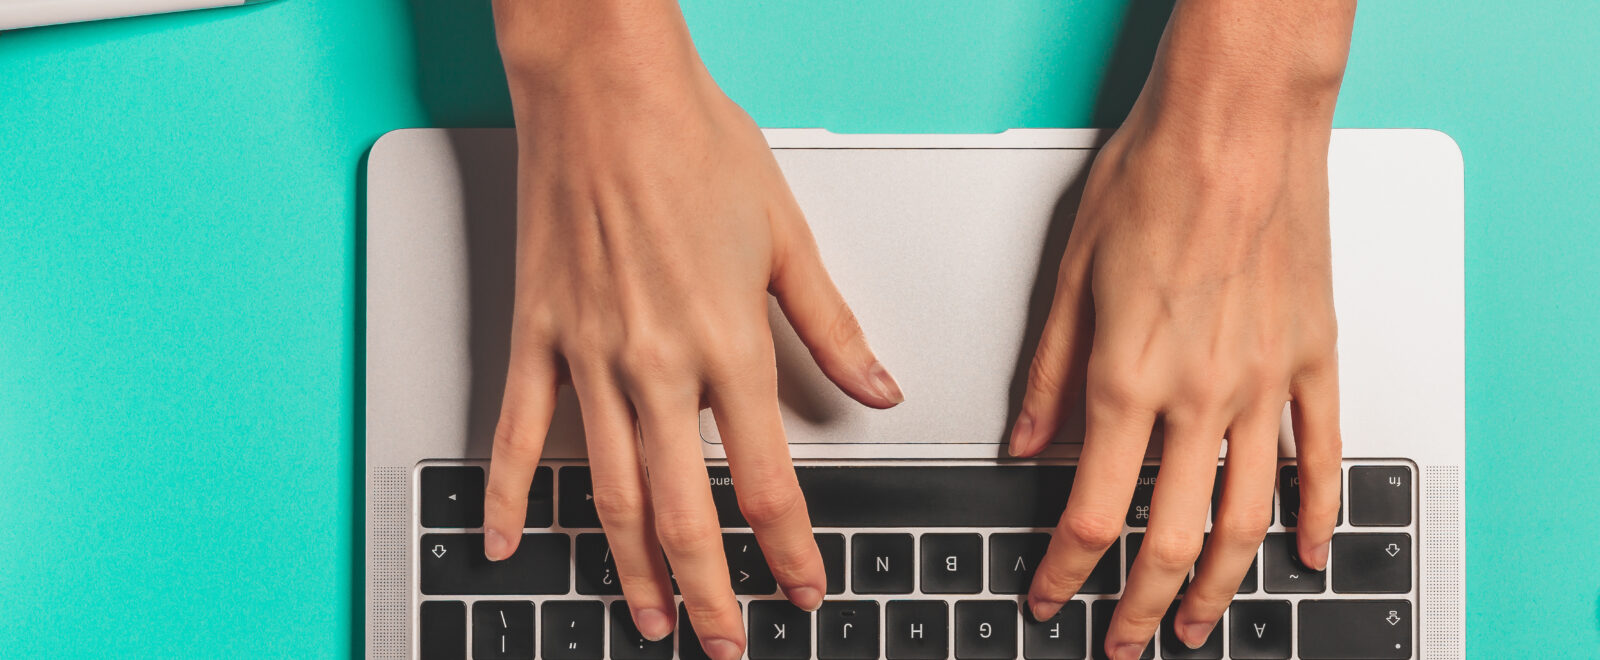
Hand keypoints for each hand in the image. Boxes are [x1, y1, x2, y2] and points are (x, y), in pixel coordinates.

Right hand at [484, 5, 902, 658]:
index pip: (767, 480)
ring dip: (630, 567)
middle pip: (685, 511)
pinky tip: (506, 545)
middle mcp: (656, 364)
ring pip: (608, 492)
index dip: (788, 551)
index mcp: (727, 342)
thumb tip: (878, 389)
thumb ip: (832, 328)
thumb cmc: (692, 144)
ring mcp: (586, 357)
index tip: (801, 590)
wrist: (605, 87)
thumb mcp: (787, 237)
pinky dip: (507, 496)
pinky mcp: (535, 337)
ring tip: (648, 616)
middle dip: (710, 591)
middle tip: (722, 644)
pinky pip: (516, 435)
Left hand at [1008, 3, 1352, 655]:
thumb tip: (1024, 444)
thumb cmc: (1153, 178)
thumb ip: (1049, 375)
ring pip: (1248, 517)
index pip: (1092, 513)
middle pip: (1172, 537)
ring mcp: (1265, 384)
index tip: (1051, 598)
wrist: (1237, 122)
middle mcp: (1199, 396)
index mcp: (1127, 380)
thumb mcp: (1068, 276)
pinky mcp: (1314, 359)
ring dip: (1223, 585)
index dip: (1067, 574)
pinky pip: (1323, 457)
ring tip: (1200, 620)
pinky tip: (1307, 555)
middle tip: (1128, 640)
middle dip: (1141, 604)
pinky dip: (1318, 516)